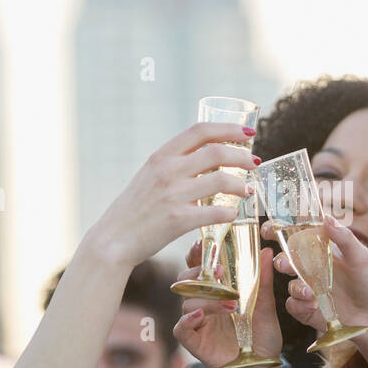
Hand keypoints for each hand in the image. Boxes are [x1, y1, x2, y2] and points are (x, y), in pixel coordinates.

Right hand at [85, 122, 257, 268]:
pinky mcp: (179, 220)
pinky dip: (230, 212)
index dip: (228, 128)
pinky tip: (232, 214)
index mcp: (161, 156)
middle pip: (217, 152)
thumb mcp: (149, 176)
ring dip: (241, 184)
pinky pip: (217, 212)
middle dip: (242, 156)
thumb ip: (174, 164)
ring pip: (222, 180)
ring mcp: (174, 195)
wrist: (113, 239)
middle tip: (253, 163)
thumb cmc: (135, 209)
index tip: (247, 132)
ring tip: (247, 190)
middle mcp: (168, 171)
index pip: (200, 131)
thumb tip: (208, 157)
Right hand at [173, 241, 282, 367]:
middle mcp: (204, 306)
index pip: (201, 269)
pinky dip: (187, 320)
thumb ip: (262, 281)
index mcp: (217, 293)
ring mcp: (197, 324)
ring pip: (186, 303)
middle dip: (197, 272)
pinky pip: (180, 329)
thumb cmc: (262, 339)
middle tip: (218, 271)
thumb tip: (267, 251)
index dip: (198, 255)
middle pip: (186, 282)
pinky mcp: (195, 343)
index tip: (204, 243)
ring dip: (206, 299)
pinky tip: (200, 315)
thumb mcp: (266, 307)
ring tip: (230, 304)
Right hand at [269, 214, 367, 367]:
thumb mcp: (360, 257)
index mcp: (322, 252)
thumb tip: (326, 218)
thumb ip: (343, 238)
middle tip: (284, 263)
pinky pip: (292, 305)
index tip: (270, 229)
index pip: (296, 237)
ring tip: (309, 292)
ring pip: (289, 284)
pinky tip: (313, 305)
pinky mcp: (308, 310)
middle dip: (280, 260)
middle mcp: (312, 269)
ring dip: (295, 286)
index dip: (280, 231)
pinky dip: (299, 304)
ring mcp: (309, 290)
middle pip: (285, 260)